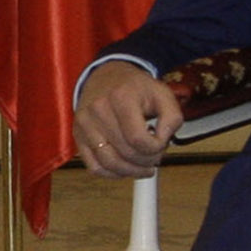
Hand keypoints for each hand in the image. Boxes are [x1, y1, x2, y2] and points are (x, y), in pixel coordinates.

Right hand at [75, 62, 179, 178]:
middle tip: (155, 157)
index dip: (156, 149)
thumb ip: (172, 118)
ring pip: (109, 163)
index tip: (161, 144)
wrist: (106, 77)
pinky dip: (112, 174)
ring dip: (131, 171)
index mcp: (121, 97)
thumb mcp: (163, 94)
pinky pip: (94, 166)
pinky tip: (125, 168)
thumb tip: (163, 142)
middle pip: (126, 153)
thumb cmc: (135, 88)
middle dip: (147, 161)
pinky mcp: (78, 136)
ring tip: (143, 166)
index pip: (139, 139)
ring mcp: (85, 124)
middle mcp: (98, 110)